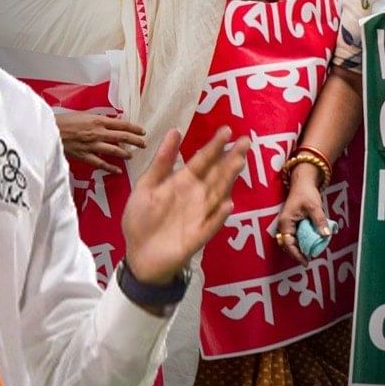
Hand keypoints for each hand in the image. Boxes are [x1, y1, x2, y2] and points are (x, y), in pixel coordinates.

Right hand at [55, 111, 144, 173]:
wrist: (49, 131)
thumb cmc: (64, 121)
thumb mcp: (83, 116)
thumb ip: (97, 120)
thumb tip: (109, 123)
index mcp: (98, 120)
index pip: (121, 124)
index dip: (134, 128)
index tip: (142, 131)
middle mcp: (98, 132)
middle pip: (122, 137)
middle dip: (135, 141)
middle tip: (143, 144)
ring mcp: (92, 145)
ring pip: (114, 150)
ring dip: (125, 153)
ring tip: (131, 156)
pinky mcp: (85, 156)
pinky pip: (101, 163)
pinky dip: (110, 168)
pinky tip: (118, 171)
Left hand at [121, 127, 247, 284]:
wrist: (138, 255)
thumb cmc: (142, 219)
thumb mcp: (146, 187)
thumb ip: (162, 162)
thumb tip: (175, 130)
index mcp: (182, 182)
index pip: (202, 160)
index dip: (214, 146)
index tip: (227, 130)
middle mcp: (196, 196)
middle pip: (216, 174)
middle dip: (230, 158)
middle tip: (246, 141)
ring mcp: (200, 215)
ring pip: (218, 194)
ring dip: (228, 179)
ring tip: (239, 162)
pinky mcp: (198, 236)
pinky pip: (210, 224)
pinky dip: (219, 215)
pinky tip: (228, 204)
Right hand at [274, 165, 330, 264]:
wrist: (302, 183)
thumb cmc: (305, 193)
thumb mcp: (314, 206)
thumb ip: (319, 220)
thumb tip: (325, 235)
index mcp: (286, 222)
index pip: (288, 244)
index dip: (296, 254)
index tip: (305, 262)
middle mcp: (284, 226)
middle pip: (289, 245)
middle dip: (298, 253)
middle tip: (309, 259)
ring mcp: (288, 225)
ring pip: (292, 242)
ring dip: (300, 248)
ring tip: (311, 254)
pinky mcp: (293, 224)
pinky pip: (296, 237)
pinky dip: (302, 242)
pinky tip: (311, 244)